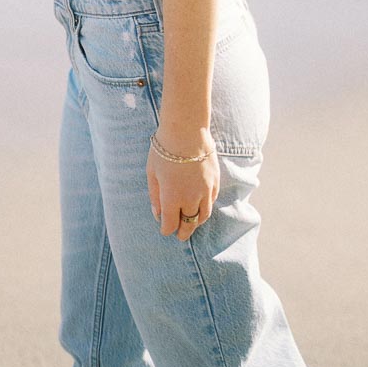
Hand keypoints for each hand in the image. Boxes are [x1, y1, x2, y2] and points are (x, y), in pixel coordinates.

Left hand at [147, 124, 219, 240]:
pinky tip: (201, 206)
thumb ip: (155, 196)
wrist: (186, 130)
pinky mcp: (215, 181)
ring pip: (203, 216)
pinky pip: (212, 201)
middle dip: (183, 232)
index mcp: (172, 198)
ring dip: (196, 222)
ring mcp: (205, 191)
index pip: (170, 224)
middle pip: (188, 224)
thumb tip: (157, 214)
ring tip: (191, 223)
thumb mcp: (152, 172)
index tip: (165, 230)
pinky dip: (205, 207)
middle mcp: (190, 199)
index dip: (166, 229)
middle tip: (180, 236)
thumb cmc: (164, 149)